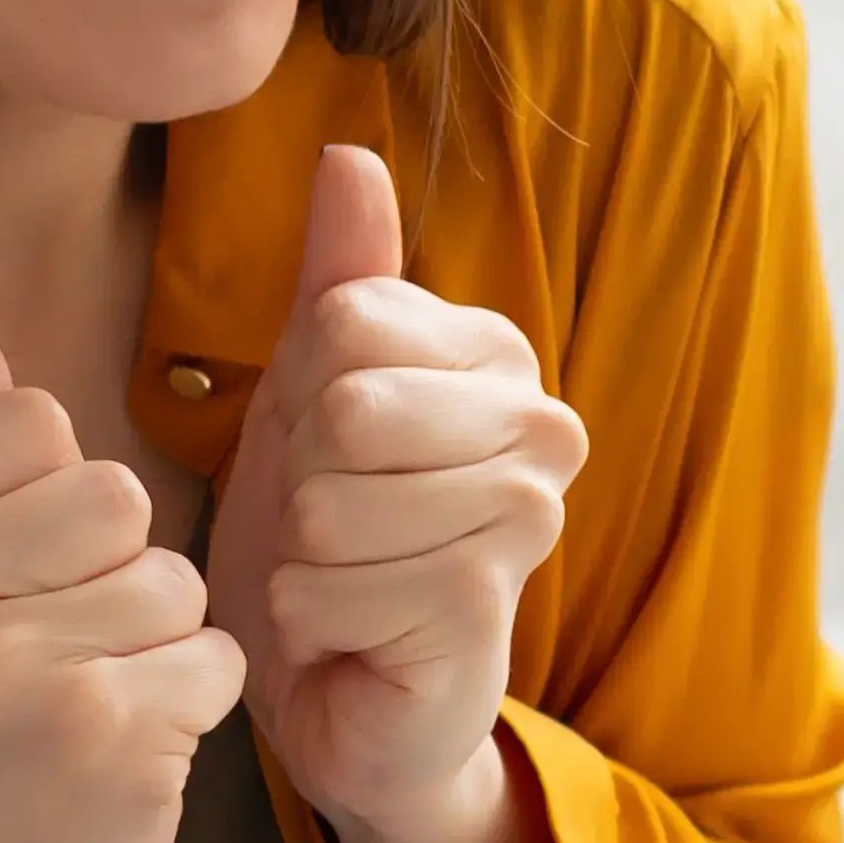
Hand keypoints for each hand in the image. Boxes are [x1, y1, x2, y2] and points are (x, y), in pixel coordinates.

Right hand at [0, 274, 247, 842]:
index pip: (31, 421)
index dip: (54, 494)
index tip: (5, 580)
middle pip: (113, 493)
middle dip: (118, 567)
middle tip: (54, 651)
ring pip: (173, 576)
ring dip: (161, 637)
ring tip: (90, 698)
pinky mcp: (95, 738)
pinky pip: (215, 653)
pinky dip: (196, 699)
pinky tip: (128, 749)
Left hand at [208, 143, 581, 842]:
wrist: (354, 689)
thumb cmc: (335, 535)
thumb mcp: (314, 390)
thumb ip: (341, 274)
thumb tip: (349, 153)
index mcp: (494, 354)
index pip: (347, 322)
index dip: (303, 394)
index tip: (329, 448)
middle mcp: (540, 423)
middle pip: (347, 406)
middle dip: (304, 478)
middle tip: (331, 525)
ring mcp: (528, 517)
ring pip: (339, 500)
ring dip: (304, 556)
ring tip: (342, 578)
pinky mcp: (491, 605)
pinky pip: (338, 583)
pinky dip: (314, 616)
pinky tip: (354, 632)